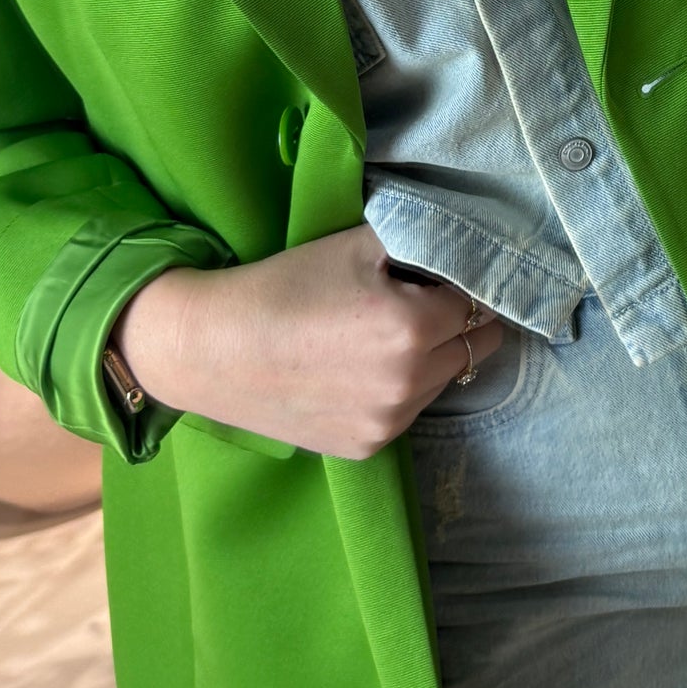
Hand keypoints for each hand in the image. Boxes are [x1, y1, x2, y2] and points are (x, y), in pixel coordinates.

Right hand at [111, 224, 502, 460]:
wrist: (212, 349)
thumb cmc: (284, 287)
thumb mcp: (356, 244)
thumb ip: (419, 239)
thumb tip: (462, 242)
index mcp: (412, 328)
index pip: (474, 301)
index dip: (464, 282)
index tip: (447, 275)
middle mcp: (408, 384)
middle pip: (472, 348)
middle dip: (461, 324)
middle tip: (431, 303)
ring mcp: (387, 423)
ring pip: (443, 383)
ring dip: (434, 359)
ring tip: (388, 336)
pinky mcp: (364, 447)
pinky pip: (406, 412)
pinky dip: (401, 390)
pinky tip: (363, 370)